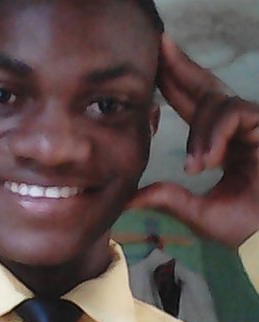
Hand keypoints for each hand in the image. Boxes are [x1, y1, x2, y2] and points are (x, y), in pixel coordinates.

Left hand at [128, 34, 258, 247]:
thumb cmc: (242, 227)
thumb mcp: (195, 211)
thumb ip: (165, 199)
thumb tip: (125, 199)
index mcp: (221, 144)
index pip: (193, 108)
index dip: (173, 85)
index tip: (152, 67)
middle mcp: (236, 129)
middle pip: (205, 87)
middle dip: (181, 66)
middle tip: (159, 43)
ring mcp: (253, 126)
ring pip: (217, 103)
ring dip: (200, 132)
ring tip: (197, 166)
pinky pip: (234, 114)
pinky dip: (216, 135)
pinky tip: (208, 160)